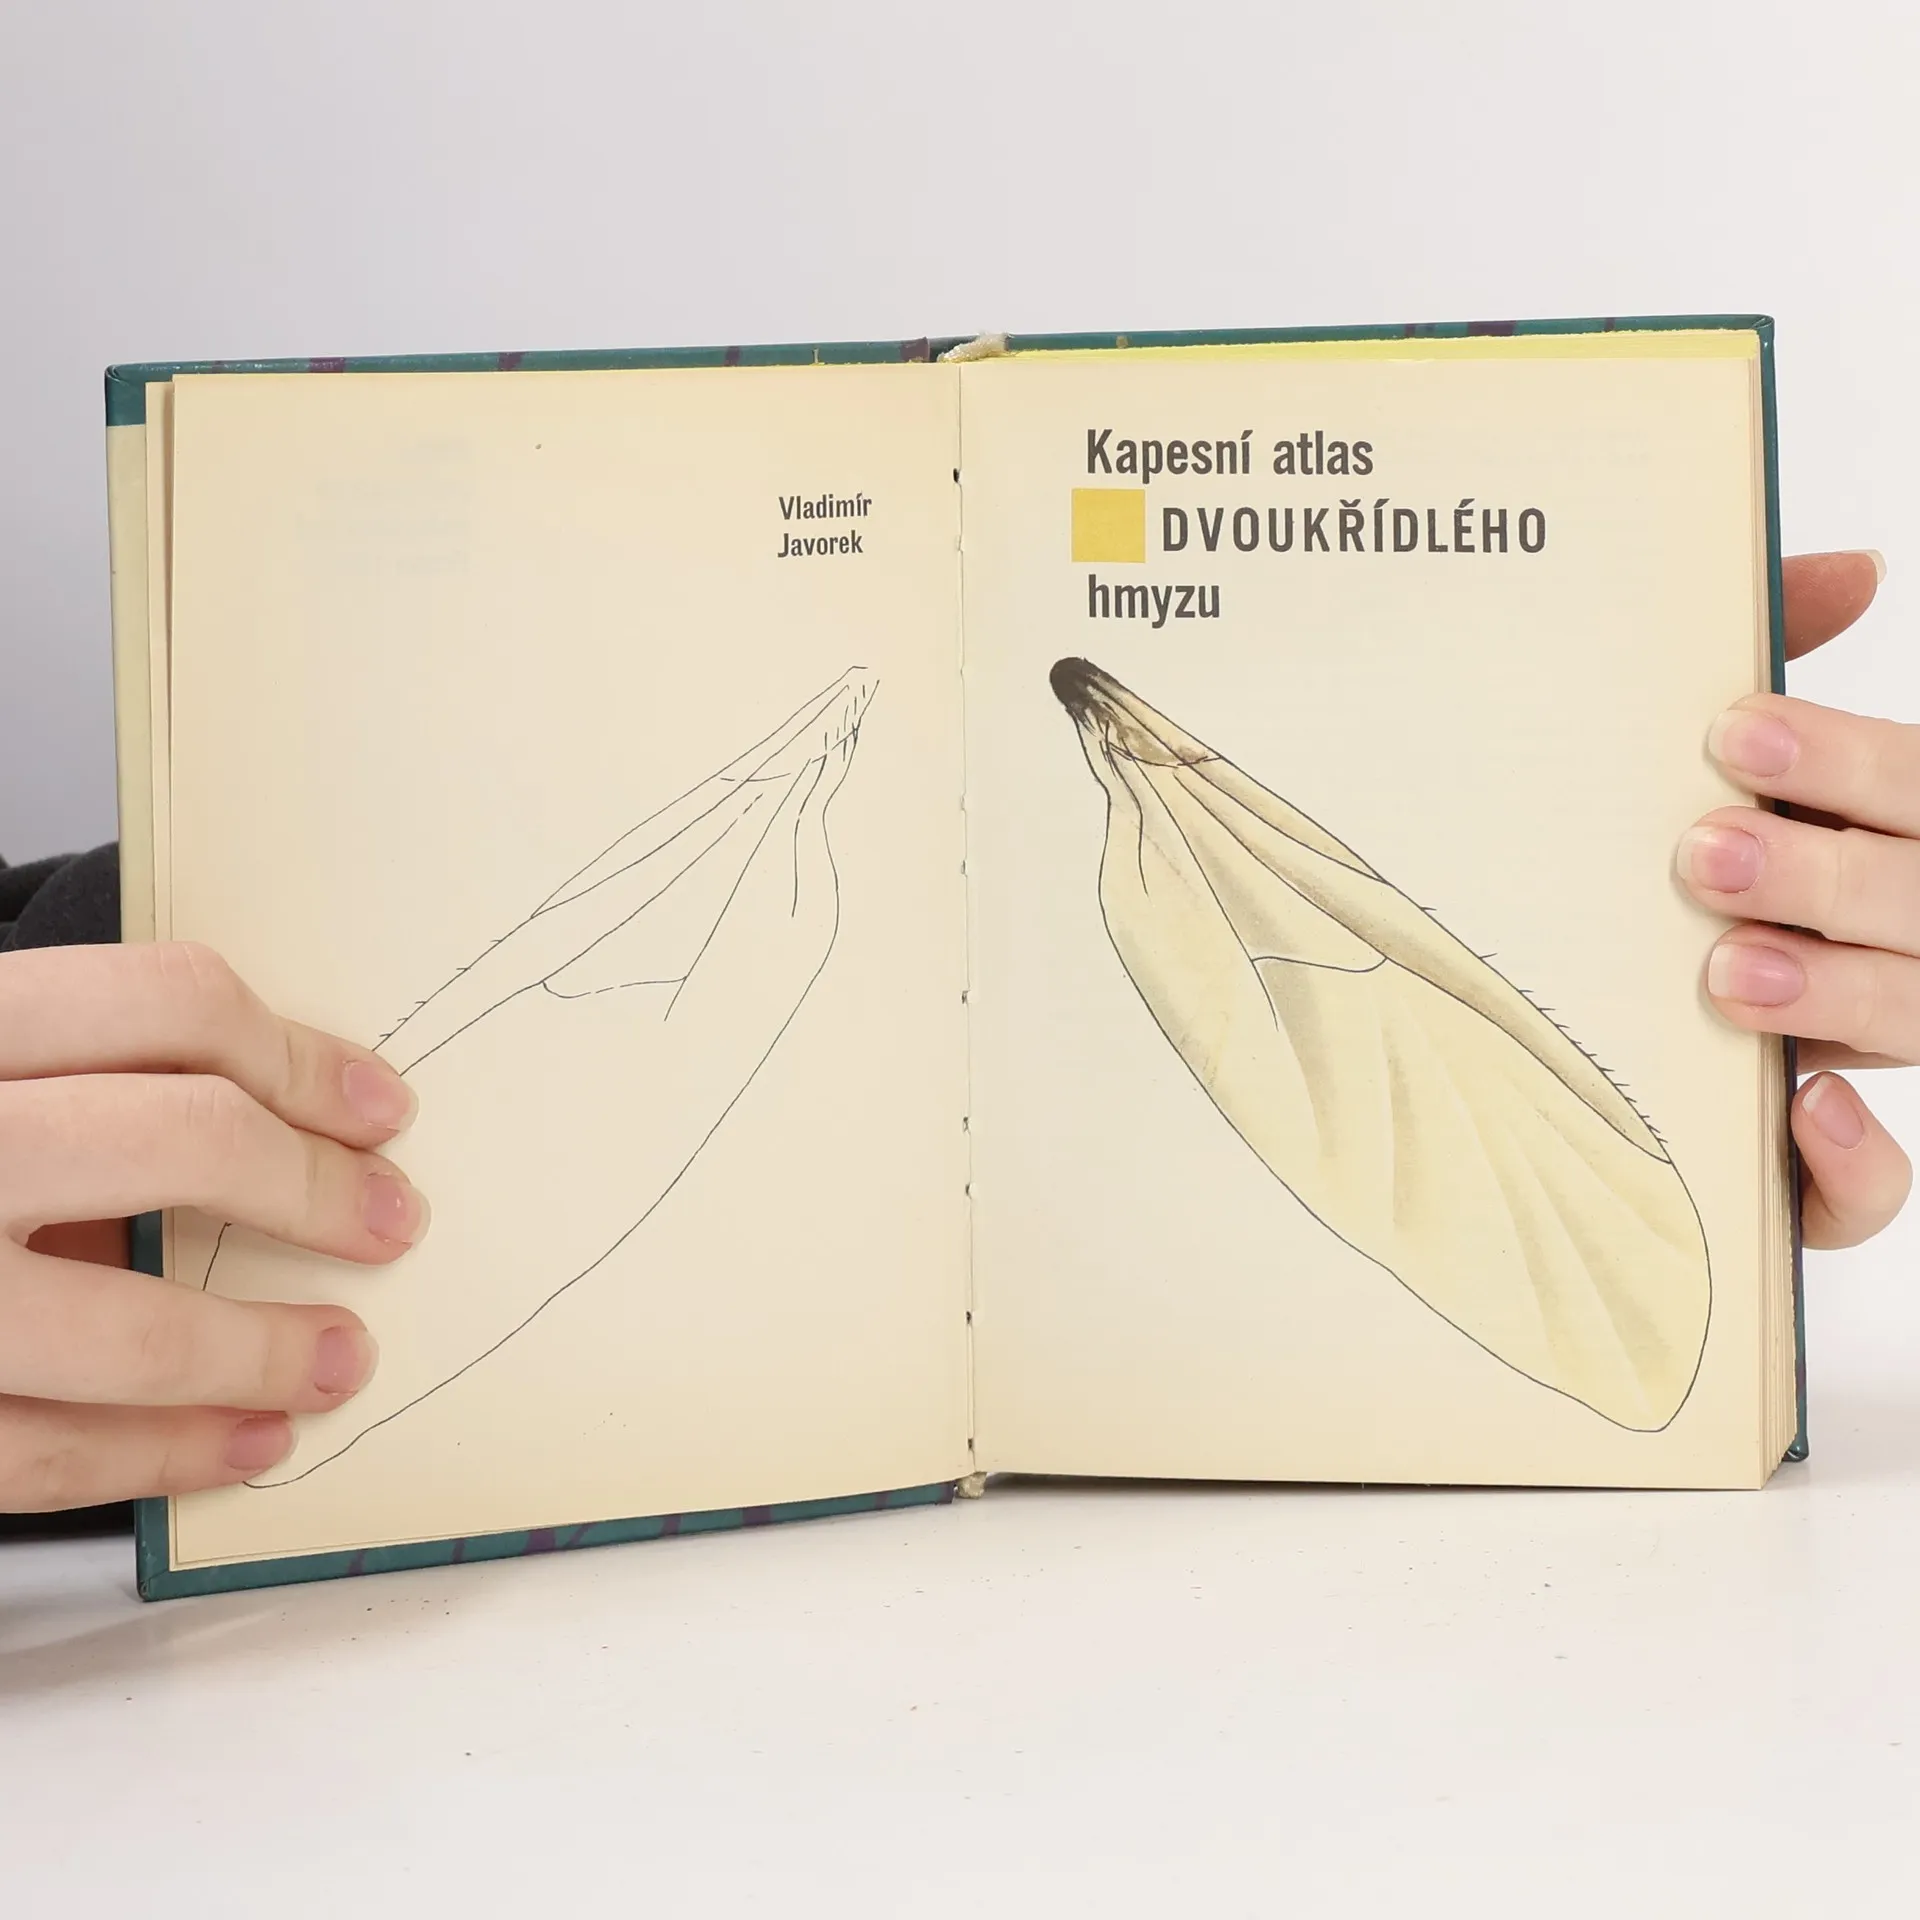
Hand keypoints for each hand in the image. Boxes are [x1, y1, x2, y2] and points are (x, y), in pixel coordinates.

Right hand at [0, 942, 427, 1509]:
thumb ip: (64, 1080)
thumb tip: (269, 1120)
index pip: (167, 1004)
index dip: (302, 1056)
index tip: (381, 1108)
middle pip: (179, 1139)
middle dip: (314, 1188)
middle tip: (392, 1222)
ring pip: (121, 1326)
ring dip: (260, 1348)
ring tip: (342, 1357)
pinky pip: (40, 1454)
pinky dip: (163, 1454)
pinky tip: (245, 1441)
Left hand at [1679, 550, 1912, 1247]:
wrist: (1564, 1004)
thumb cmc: (1675, 868)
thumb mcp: (1724, 765)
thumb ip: (1780, 646)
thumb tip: (1858, 562)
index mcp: (1885, 843)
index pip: (1911, 794)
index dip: (1840, 765)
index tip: (1728, 733)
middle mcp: (1900, 943)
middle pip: (1918, 905)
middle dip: (1824, 879)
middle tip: (1703, 853)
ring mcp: (1873, 1048)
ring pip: (1911, 1024)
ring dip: (1832, 994)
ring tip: (1726, 972)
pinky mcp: (1823, 1166)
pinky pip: (1871, 1190)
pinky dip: (1854, 1163)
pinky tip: (1803, 1108)